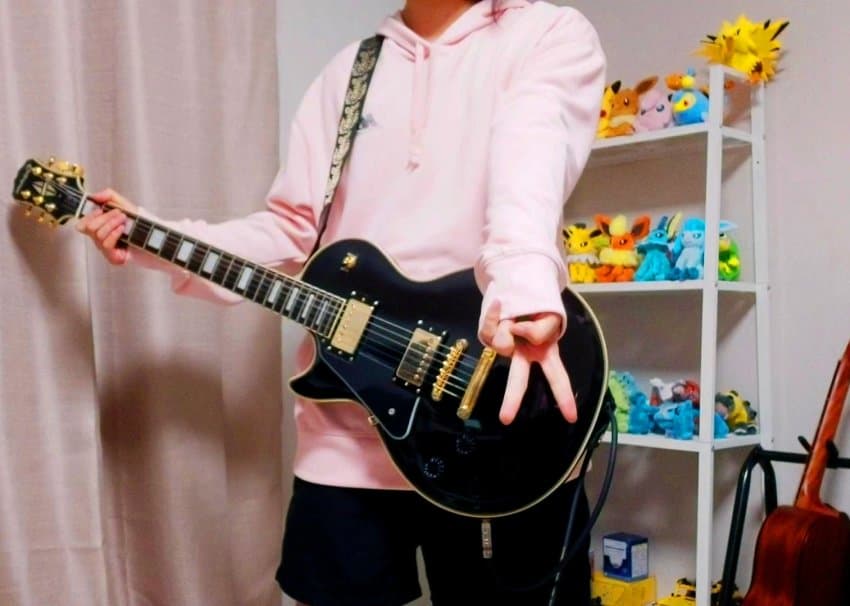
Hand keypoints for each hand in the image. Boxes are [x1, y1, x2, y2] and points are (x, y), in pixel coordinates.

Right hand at [75, 189, 138, 264]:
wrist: (152, 234)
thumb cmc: (136, 221)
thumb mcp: (123, 204)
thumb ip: (108, 196)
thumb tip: (94, 196)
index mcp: (98, 228)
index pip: (81, 225)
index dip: (89, 215)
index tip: (102, 209)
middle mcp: (99, 240)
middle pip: (89, 228)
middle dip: (105, 217)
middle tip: (120, 213)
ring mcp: (106, 250)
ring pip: (98, 235)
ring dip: (112, 223)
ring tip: (124, 219)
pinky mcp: (113, 258)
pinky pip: (106, 244)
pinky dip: (114, 234)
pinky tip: (122, 229)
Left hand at [480, 301, 576, 424]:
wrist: (520, 290)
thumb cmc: (540, 310)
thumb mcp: (552, 317)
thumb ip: (541, 330)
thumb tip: (517, 332)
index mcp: (545, 354)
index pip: (558, 378)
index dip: (565, 397)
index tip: (572, 418)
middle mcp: (524, 356)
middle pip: (518, 379)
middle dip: (512, 398)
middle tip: (505, 420)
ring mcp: (507, 348)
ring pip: (504, 343)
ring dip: (511, 323)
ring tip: (515, 315)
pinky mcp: (489, 338)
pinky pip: (489, 328)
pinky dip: (493, 314)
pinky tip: (498, 305)